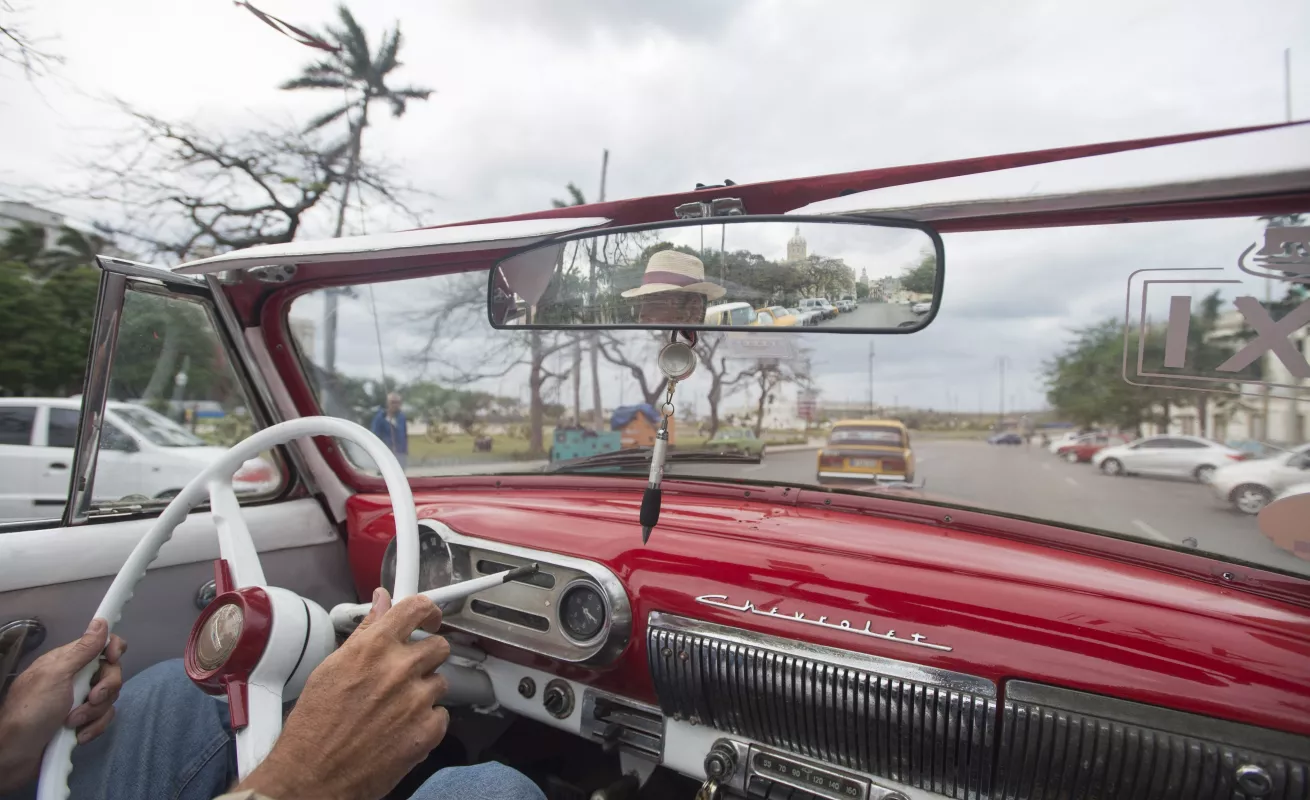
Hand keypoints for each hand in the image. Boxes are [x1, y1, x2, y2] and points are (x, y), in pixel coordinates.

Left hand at [0, 619, 125, 792]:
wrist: (16, 755)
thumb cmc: (32, 711)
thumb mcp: (56, 676)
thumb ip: (82, 650)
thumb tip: (101, 621)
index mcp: (67, 661)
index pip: (100, 644)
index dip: (112, 648)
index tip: (111, 660)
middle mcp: (75, 678)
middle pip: (110, 672)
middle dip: (105, 689)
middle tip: (90, 699)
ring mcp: (78, 701)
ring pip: (109, 698)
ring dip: (94, 713)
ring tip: (73, 723)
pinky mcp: (81, 722)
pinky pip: (102, 718)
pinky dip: (93, 728)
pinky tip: (78, 736)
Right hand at [238, 589, 450, 799]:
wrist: (313, 775)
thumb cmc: (314, 726)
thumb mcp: (331, 668)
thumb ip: (365, 632)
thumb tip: (381, 603)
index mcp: (374, 648)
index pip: (417, 608)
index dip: (428, 610)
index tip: (430, 617)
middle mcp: (399, 669)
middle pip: (439, 646)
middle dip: (426, 657)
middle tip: (407, 672)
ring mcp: (417, 700)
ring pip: (440, 682)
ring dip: (422, 692)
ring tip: (393, 709)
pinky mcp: (428, 730)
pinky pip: (441, 715)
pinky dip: (425, 721)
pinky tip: (400, 729)